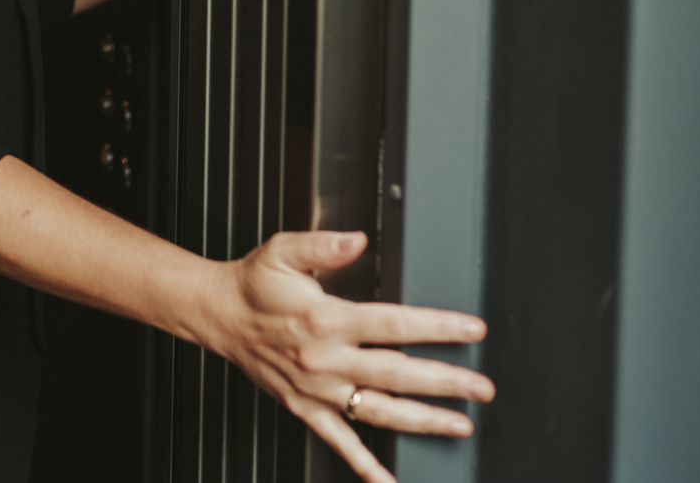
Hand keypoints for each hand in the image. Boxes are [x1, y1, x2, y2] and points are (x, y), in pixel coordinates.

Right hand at [199, 231, 492, 482]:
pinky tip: (387, 480)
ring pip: (378, 410)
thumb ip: (323, 245)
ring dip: (422, 420)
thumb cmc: (253, 283)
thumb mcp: (283, 251)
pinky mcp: (305, 408)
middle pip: (396, 373)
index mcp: (326, 318)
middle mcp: (325, 358)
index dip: (437, 328)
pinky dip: (365, 465)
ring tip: (459, 425)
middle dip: (445, 382)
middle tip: (482, 388)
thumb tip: (357, 240)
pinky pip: (339, 441)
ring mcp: (317, 389)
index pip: (394, 324)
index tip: (470, 331)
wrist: (218, 316)